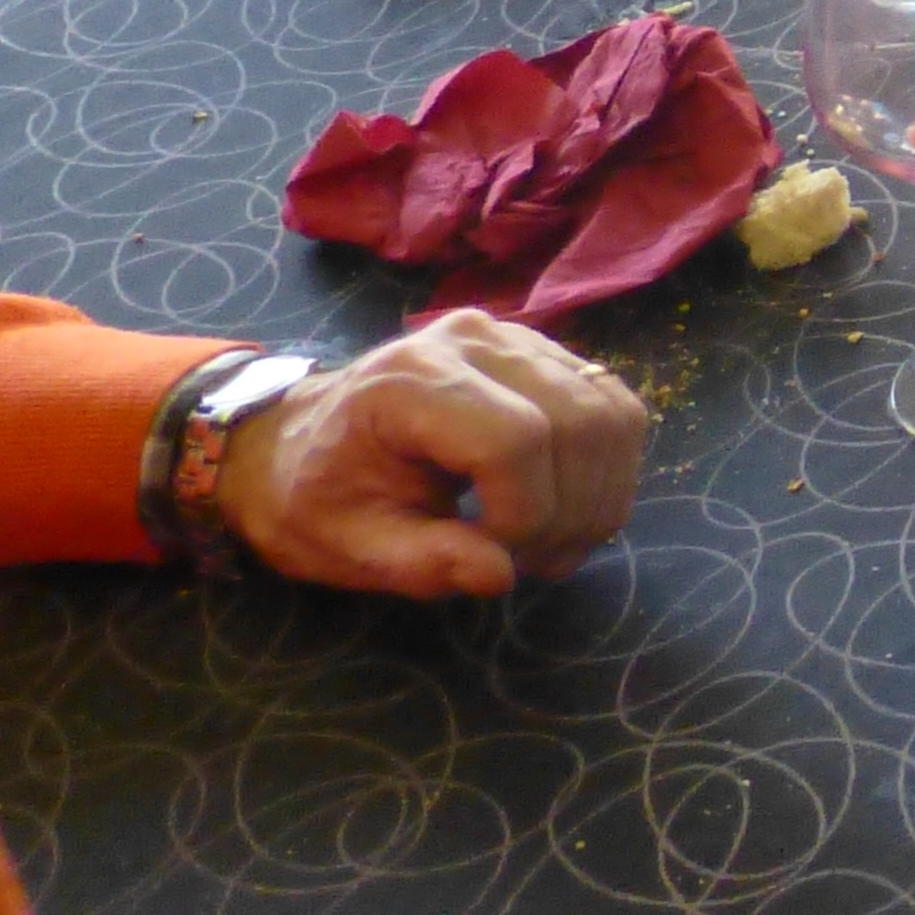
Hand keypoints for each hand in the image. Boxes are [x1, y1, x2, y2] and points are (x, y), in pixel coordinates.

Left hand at [214, 309, 651, 598]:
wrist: (301, 442)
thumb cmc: (315, 498)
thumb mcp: (347, 546)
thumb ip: (420, 562)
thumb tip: (499, 575)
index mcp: (409, 382)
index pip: (512, 440)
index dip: (526, 515)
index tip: (499, 561)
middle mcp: (473, 341)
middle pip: (575, 422)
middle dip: (573, 510)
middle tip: (539, 564)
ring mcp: (516, 338)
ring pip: (610, 412)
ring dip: (603, 492)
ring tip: (558, 542)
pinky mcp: (545, 353)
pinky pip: (613, 404)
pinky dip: (610, 466)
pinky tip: (571, 504)